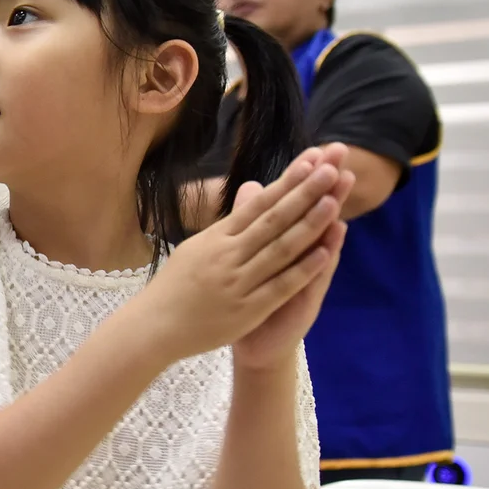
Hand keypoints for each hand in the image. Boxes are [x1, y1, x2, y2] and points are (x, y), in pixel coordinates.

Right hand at [133, 144, 350, 365]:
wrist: (154, 327)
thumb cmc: (175, 287)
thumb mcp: (197, 247)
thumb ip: (229, 222)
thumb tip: (251, 190)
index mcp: (216, 238)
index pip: (258, 204)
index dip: (286, 183)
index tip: (311, 160)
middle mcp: (228, 255)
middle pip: (273, 220)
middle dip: (304, 193)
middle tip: (331, 167)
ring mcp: (238, 282)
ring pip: (280, 249)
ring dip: (309, 224)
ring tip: (334, 200)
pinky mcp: (247, 310)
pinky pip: (279, 286)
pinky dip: (303, 270)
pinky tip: (324, 253)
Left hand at [232, 167, 352, 370]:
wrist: (254, 345)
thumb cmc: (250, 297)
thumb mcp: (245, 255)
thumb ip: (251, 221)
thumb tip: (250, 186)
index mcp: (284, 241)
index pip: (297, 203)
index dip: (305, 177)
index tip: (314, 148)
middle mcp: (301, 254)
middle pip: (315, 212)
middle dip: (326, 183)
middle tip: (340, 153)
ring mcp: (306, 275)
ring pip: (320, 239)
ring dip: (331, 210)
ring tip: (342, 183)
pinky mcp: (306, 299)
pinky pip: (316, 275)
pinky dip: (325, 256)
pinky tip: (335, 236)